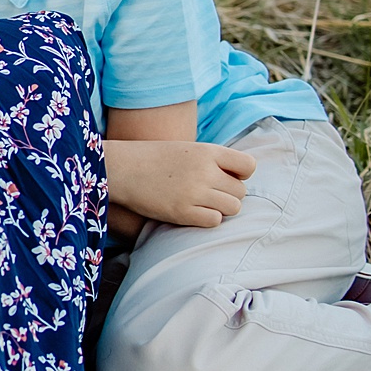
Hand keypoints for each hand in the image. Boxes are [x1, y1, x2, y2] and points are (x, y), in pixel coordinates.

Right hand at [101, 139, 257, 228]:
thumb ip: (213, 160)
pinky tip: (193, 211)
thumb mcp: (186, 149)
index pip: (248, 166)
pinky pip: (215, 221)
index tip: (227, 176)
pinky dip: (207, 219)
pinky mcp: (183, 212)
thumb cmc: (154, 158)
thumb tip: (239, 179)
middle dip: (228, 194)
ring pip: (233, 207)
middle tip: (208, 193)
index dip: (241, 174)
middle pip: (241, 191)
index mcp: (207, 151)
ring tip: (202, 203)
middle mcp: (204, 171)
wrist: (122, 168)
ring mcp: (194, 193)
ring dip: (221, 208)